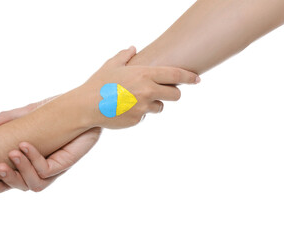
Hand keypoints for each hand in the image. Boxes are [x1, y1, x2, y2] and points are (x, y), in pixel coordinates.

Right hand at [0, 99, 101, 192]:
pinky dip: (32, 160)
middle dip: (7, 182)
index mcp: (33, 160)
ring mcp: (56, 166)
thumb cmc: (58, 109)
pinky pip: (46, 170)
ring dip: (19, 173)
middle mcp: (44, 166)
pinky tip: (24, 145)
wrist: (83, 104)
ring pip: (35, 185)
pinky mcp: (66, 162)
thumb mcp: (29, 113)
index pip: (15, 178)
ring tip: (10, 154)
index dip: (0, 185)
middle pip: (24, 186)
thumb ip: (7, 120)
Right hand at [79, 46, 199, 128]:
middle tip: (162, 92)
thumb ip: (125, 55)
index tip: (197, 79)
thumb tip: (133, 48)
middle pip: (175, 94)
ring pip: (160, 107)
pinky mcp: (138, 120)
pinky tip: (125, 109)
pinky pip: (145, 116)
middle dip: (171, 93)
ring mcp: (144, 107)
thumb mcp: (111, 65)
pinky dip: (139, 113)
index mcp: (145, 74)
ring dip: (153, 104)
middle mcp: (148, 90)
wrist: (86, 106)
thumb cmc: (98, 83)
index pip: (176, 75)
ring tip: (135, 100)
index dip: (190, 77)